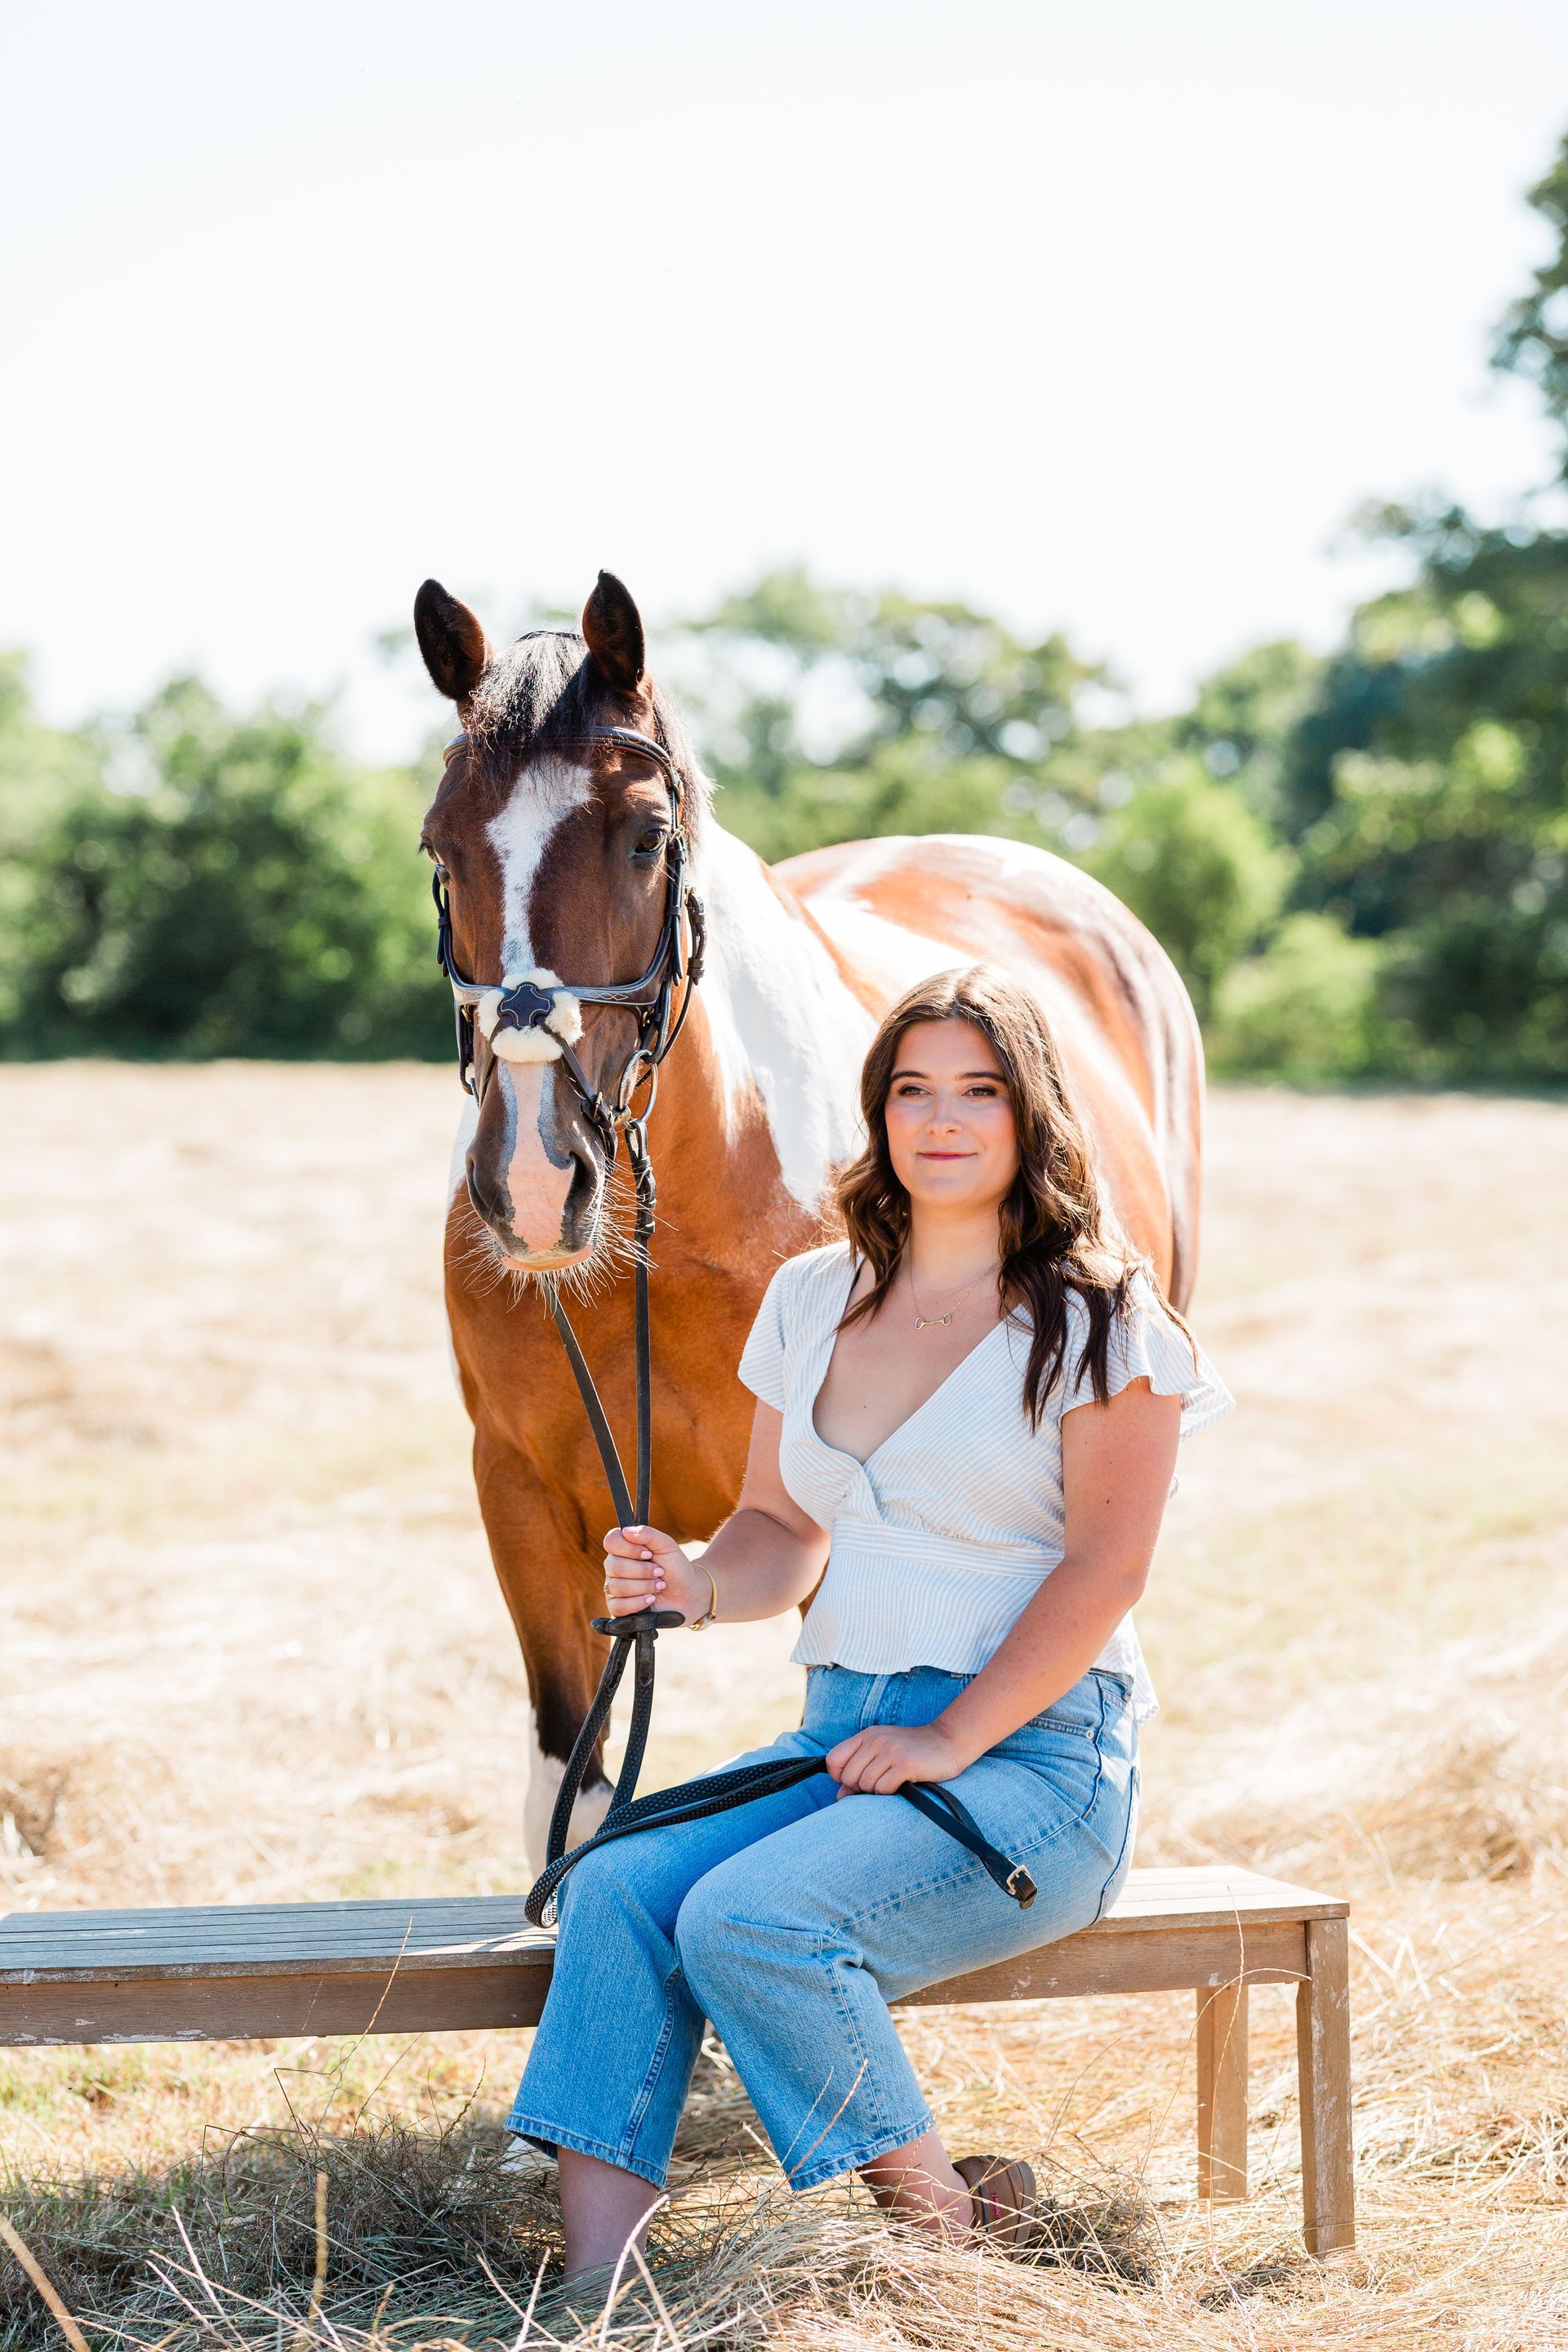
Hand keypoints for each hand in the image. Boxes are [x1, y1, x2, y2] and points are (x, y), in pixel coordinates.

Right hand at [601, 1524, 708, 1622]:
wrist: (687, 1594)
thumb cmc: (675, 1567)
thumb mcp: (667, 1545)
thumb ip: (649, 1534)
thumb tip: (627, 1531)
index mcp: (623, 1547)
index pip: (610, 1541)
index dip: (629, 1548)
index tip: (648, 1553)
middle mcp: (615, 1566)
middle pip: (614, 1566)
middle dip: (642, 1570)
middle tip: (660, 1572)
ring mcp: (614, 1587)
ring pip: (616, 1587)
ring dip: (644, 1587)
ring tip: (659, 1586)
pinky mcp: (617, 1607)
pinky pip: (617, 1606)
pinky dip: (638, 1603)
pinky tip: (650, 1599)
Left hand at [825, 1719, 970, 1796]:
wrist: (948, 1742)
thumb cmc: (912, 1751)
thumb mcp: (882, 1753)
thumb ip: (859, 1770)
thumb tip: (839, 1796)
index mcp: (867, 1735)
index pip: (833, 1760)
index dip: (840, 1776)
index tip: (856, 1780)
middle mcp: (876, 1740)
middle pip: (849, 1777)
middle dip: (860, 1787)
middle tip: (880, 1782)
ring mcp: (890, 1751)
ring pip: (866, 1785)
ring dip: (878, 1790)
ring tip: (894, 1780)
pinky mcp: (905, 1765)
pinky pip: (883, 1789)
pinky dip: (890, 1792)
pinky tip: (902, 1783)